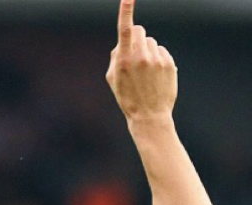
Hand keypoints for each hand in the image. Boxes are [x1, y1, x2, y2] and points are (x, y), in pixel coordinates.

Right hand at [106, 0, 177, 122]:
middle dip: (135, 38)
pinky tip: (155, 76)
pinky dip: (157, 60)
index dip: (126, 10)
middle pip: (139, 31)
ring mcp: (157, 59)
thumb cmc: (127, 98)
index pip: (125, 29)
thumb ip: (115, 58)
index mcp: (124, 61)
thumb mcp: (113, 80)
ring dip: (147, 51)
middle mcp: (141, 57)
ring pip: (150, 42)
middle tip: (134, 56)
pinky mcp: (169, 63)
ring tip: (145, 73)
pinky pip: (161, 51)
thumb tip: (122, 43)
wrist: (149, 116)